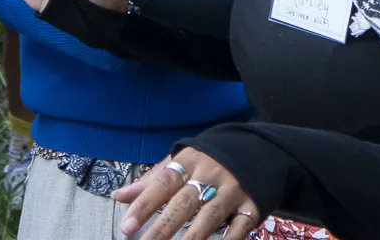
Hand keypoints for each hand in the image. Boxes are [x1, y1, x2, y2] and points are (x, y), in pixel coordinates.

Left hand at [114, 147, 259, 239]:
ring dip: (193, 238)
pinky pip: (240, 225)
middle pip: (184, 203)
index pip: (163, 183)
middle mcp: (213, 174)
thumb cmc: (211, 161)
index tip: (126, 227)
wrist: (261, 148)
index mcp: (191, 161)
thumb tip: (118, 195)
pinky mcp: (252, 204)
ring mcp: (235, 189)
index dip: (144, 205)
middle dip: (163, 228)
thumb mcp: (183, 162)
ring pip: (211, 215)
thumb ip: (152, 181)